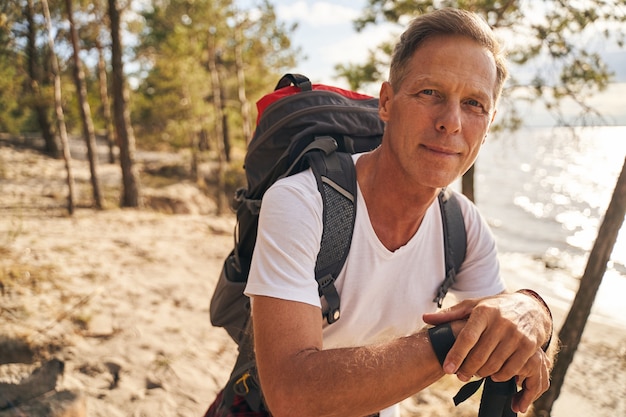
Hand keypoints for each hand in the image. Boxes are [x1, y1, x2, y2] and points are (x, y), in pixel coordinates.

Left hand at [423, 293, 551, 412]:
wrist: (531, 308)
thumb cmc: (495, 309)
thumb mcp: (473, 306)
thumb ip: (450, 314)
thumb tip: (425, 318)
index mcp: (484, 311)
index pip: (467, 337)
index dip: (456, 355)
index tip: (447, 369)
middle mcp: (501, 322)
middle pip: (480, 355)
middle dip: (467, 369)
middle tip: (460, 375)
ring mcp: (517, 335)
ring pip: (495, 364)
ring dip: (482, 373)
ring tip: (476, 372)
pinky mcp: (529, 346)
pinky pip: (511, 369)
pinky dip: (500, 376)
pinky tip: (493, 374)